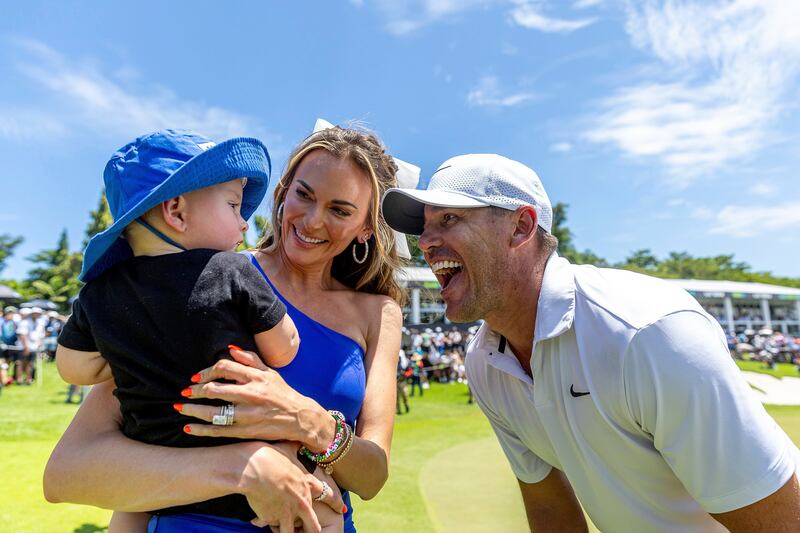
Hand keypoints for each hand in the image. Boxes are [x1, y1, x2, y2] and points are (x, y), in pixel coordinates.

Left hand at [178, 347, 336, 450]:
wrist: (300, 418)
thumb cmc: (283, 393)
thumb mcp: (270, 373)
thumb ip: (251, 359)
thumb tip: (230, 349)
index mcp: (256, 377)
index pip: (225, 367)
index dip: (207, 371)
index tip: (196, 377)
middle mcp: (252, 394)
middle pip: (216, 389)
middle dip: (196, 390)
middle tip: (185, 392)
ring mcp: (248, 414)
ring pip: (214, 412)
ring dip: (193, 410)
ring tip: (180, 408)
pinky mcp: (246, 431)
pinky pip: (219, 431)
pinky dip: (201, 430)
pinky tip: (188, 428)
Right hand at [240, 442, 343, 531]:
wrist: (255, 468)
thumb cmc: (270, 456)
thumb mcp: (287, 449)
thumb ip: (296, 449)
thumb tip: (300, 440)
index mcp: (307, 484)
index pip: (327, 495)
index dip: (335, 503)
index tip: (341, 509)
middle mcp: (301, 502)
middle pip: (313, 527)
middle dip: (313, 532)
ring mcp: (288, 512)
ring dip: (287, 531)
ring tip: (284, 532)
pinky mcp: (274, 518)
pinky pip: (271, 526)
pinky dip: (265, 523)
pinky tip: (259, 520)